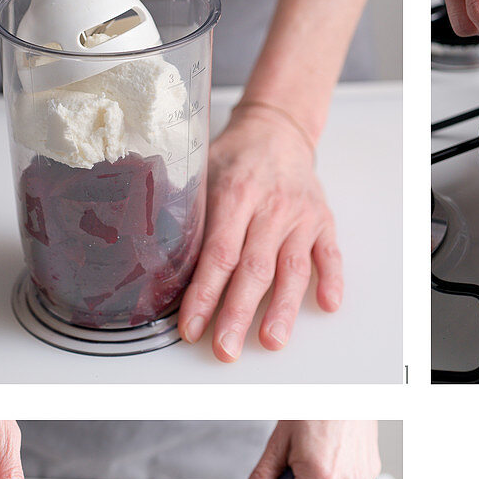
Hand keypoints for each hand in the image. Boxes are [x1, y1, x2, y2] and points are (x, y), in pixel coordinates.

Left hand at [178, 104, 342, 361]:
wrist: (278, 129)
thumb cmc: (233, 158)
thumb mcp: (200, 171)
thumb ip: (184, 210)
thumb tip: (148, 257)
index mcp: (235, 193)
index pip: (218, 253)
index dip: (204, 294)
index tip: (191, 327)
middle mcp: (271, 206)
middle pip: (255, 268)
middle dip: (238, 313)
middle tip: (225, 349)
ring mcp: (301, 216)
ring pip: (293, 268)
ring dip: (283, 308)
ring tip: (271, 341)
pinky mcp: (324, 221)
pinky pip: (331, 253)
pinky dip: (331, 279)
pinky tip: (327, 305)